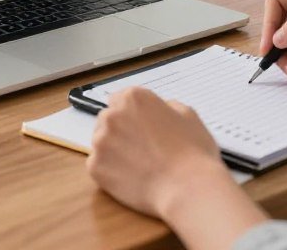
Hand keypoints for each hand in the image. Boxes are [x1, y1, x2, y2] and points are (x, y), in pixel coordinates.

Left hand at [88, 87, 268, 249]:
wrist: (187, 188)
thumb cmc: (192, 152)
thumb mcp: (188, 115)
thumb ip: (167, 106)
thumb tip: (161, 110)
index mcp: (133, 98)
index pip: (119, 99)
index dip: (131, 114)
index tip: (138, 125)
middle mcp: (112, 115)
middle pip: (108, 119)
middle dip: (120, 130)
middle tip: (140, 147)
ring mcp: (100, 141)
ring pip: (101, 142)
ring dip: (113, 150)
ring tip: (137, 164)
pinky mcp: (95, 167)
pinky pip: (98, 165)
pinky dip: (110, 171)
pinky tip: (131, 177)